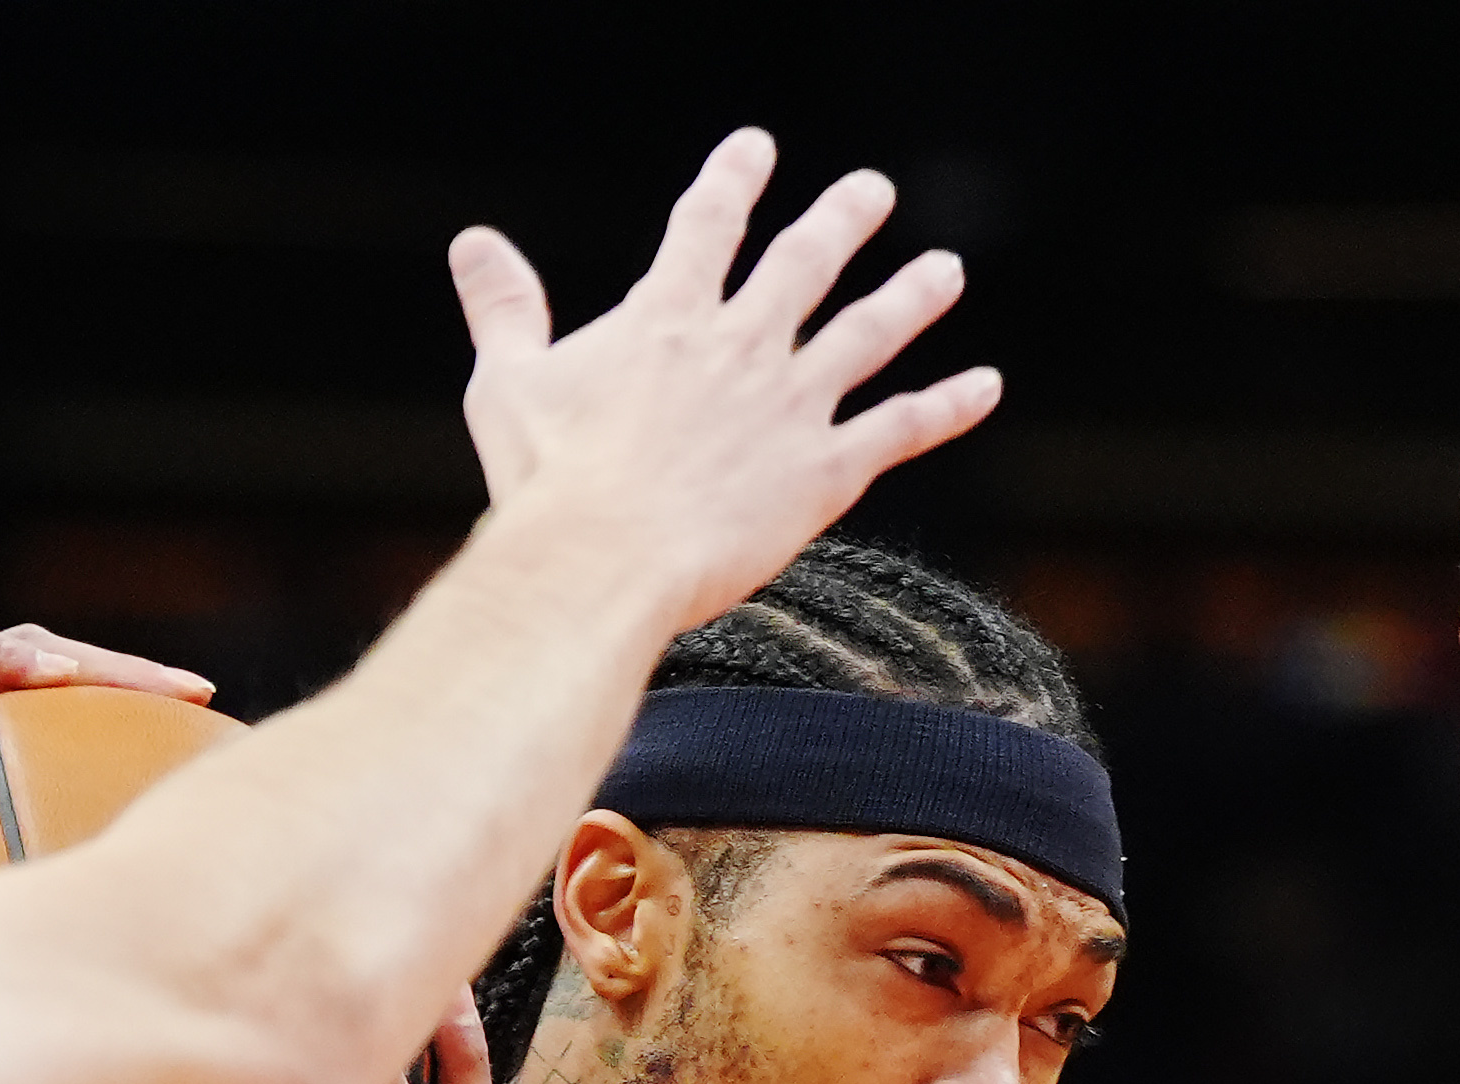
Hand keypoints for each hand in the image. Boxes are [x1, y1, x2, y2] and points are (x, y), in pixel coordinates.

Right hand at [450, 131, 1001, 636]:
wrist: (602, 557)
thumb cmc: (547, 480)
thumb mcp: (508, 382)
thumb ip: (503, 308)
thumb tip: (474, 243)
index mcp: (666, 317)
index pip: (705, 226)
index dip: (732, 183)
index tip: (756, 150)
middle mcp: (741, 345)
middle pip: (804, 263)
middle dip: (841, 220)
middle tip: (872, 193)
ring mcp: (790, 404)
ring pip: (867, 334)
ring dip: (911, 297)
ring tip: (946, 269)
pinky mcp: (825, 470)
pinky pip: (900, 428)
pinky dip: (948, 406)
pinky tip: (985, 386)